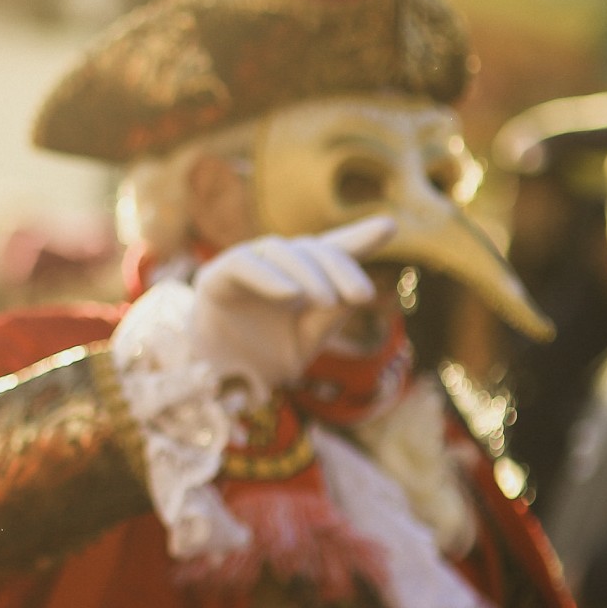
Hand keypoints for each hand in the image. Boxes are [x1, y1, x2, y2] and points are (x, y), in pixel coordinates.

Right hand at [190, 216, 395, 401]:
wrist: (216, 379)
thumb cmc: (263, 356)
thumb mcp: (306, 341)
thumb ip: (328, 316)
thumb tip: (351, 292)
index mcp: (303, 278)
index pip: (334, 250)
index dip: (361, 237)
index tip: (390, 228)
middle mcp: (276, 264)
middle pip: (314, 249)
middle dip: (341, 268)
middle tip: (360, 296)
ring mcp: (246, 264)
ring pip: (282, 251)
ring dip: (309, 274)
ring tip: (326, 300)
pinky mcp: (217, 275)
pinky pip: (244, 263)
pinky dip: (269, 276)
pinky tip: (290, 294)